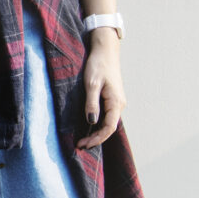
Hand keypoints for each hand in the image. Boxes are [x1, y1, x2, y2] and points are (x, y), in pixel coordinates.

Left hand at [77, 32, 126, 148]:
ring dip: (96, 133)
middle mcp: (119, 105)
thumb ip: (92, 103)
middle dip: (95, 138)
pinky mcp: (111, 99)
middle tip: (79, 146)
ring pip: (108, 123)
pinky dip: (97, 125)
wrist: (105, 51)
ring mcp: (116, 102)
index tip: (83, 144)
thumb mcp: (91, 84)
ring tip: (82, 140)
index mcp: (116, 102)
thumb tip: (92, 122)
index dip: (97, 138)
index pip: (108, 128)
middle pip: (109, 128)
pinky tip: (88, 128)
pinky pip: (106, 116)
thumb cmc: (98, 65)